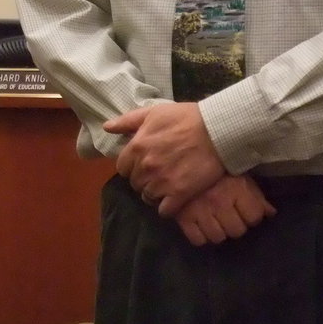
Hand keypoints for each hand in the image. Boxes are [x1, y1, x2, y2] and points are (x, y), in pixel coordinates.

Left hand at [104, 103, 225, 215]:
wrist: (216, 130)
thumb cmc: (185, 118)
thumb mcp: (153, 113)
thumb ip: (128, 121)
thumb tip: (107, 127)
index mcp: (137, 147)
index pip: (122, 168)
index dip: (132, 167)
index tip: (143, 164)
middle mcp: (145, 166)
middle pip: (135, 183)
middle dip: (143, 179)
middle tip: (157, 174)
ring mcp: (161, 182)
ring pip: (147, 197)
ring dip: (154, 193)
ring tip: (166, 186)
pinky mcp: (179, 194)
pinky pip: (164, 210)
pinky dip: (167, 207)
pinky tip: (174, 199)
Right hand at [173, 175, 274, 244]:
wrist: (181, 154)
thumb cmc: (214, 165)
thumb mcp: (238, 174)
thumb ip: (255, 195)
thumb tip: (270, 213)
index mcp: (236, 189)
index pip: (254, 217)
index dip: (251, 214)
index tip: (245, 209)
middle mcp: (220, 203)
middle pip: (237, 231)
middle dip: (235, 224)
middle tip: (228, 215)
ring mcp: (200, 211)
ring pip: (218, 237)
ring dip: (218, 230)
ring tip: (214, 220)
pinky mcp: (183, 217)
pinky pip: (197, 239)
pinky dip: (200, 235)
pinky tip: (200, 224)